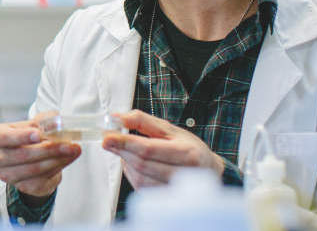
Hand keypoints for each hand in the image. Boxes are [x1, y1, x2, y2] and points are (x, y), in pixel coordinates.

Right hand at [0, 114, 81, 202]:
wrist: (32, 160)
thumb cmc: (31, 138)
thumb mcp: (36, 124)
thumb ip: (46, 121)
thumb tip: (57, 123)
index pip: (4, 137)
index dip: (21, 136)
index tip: (38, 134)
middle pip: (23, 154)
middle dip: (48, 149)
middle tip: (68, 144)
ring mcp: (8, 175)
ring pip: (35, 168)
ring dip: (57, 159)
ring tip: (72, 150)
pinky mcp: (22, 187)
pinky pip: (42, 179)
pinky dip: (57, 168)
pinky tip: (66, 159)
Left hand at [102, 110, 224, 188]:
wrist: (208, 171)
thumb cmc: (190, 148)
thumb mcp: (170, 129)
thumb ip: (143, 121)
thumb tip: (117, 117)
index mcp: (187, 153)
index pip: (149, 149)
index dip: (125, 143)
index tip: (107, 137)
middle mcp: (184, 174)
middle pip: (142, 164)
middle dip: (122, 151)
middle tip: (109, 140)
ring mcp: (175, 190)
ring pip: (140, 178)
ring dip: (126, 163)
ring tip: (127, 150)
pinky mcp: (166, 199)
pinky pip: (142, 187)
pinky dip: (132, 174)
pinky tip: (134, 164)